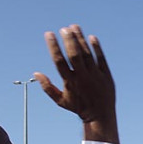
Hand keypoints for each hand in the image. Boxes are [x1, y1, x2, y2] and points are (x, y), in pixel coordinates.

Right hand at [34, 25, 116, 143]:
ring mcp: (96, 76)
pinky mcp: (106, 76)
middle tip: (64, 28)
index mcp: (70, 82)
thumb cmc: (78, 107)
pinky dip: (97, 48)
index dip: (53, 46)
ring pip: (87, 54)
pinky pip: (101, 59)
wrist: (100, 116)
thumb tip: (36, 73)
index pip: (59, 61)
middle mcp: (83, 77)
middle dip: (69, 40)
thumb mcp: (61, 100)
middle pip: (74, 55)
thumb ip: (47, 87)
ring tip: (74, 26)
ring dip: (81, 39)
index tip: (49, 34)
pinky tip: (92, 37)